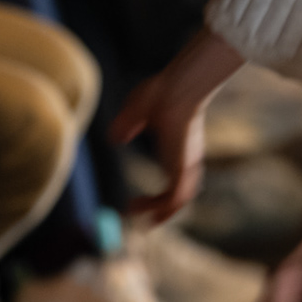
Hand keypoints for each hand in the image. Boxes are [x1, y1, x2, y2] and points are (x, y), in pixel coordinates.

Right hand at [111, 28, 246, 221]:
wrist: (178, 86)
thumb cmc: (162, 91)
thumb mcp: (136, 111)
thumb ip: (127, 125)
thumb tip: (116, 138)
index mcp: (178, 149)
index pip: (174, 179)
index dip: (159, 194)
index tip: (137, 200)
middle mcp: (185, 159)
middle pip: (179, 195)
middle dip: (160, 210)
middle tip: (134, 210)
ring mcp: (186, 164)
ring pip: (179, 200)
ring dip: (160, 212)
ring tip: (138, 215)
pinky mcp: (182, 167)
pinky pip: (176, 198)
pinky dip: (163, 209)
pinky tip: (146, 213)